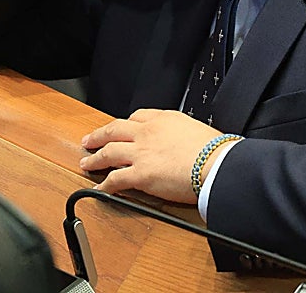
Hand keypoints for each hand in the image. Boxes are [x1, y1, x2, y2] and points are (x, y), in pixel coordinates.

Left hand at [78, 109, 230, 204]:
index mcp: (163, 119)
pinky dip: (105, 184)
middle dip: (99, 135)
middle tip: (89, 140)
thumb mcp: (196, 128)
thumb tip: (186, 141)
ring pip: (109, 152)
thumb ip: (182, 133)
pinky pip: (116, 179)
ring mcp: (141, 153)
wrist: (218, 163)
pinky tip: (99, 187)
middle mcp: (147, 133)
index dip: (123, 124)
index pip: (136, 117)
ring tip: (87, 162)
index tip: (118, 128)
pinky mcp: (140, 174)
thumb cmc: (216, 150)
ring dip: (95, 158)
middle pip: (114, 130)